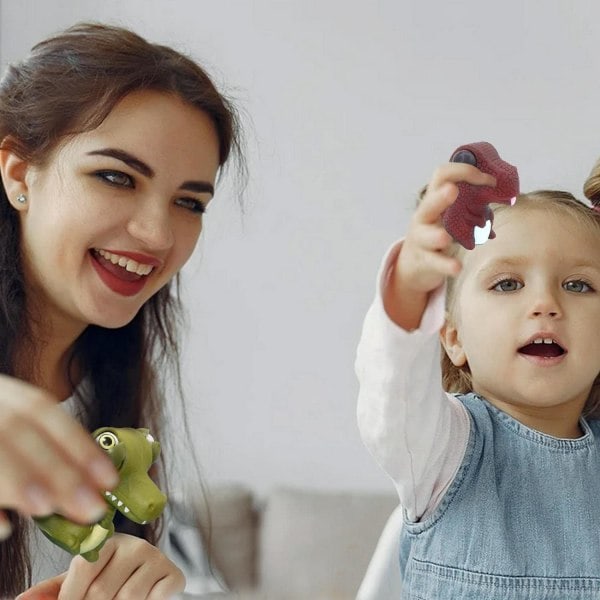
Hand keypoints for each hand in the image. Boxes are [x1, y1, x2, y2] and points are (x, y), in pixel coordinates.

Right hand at [0, 374, 117, 531]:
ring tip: (46, 508)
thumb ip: (43, 444)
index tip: (109, 477)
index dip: (77, 443)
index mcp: (1, 393)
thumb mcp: (11, 420)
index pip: (42, 411)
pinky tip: (4, 528)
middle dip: (58, 470)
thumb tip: (90, 481)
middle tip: (91, 506)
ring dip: (19, 480)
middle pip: (16, 431)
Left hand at [17, 533, 184, 598]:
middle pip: (102, 592)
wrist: (154, 578)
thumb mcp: (83, 580)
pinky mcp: (173, 574)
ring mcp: (157, 558)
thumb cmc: (112, 579)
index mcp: (109, 540)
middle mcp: (135, 544)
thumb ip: (54, 589)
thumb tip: (20, 599)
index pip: (83, 568)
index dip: (72, 596)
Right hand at [384, 163, 495, 329]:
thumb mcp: (450, 215)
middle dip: (440, 198)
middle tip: (453, 191)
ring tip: (445, 238)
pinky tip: (457, 267)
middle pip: (429, 203)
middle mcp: (424, 217)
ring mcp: (421, 239)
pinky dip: (446, 265)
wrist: (414, 263)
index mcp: (434, 200)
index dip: (464, 171)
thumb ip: (470, 204)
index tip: (489, 180)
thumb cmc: (439, 233)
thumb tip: (507, 194)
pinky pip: (434, 262)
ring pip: (426, 235)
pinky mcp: (424, 260)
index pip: (442, 175)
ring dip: (436, 236)